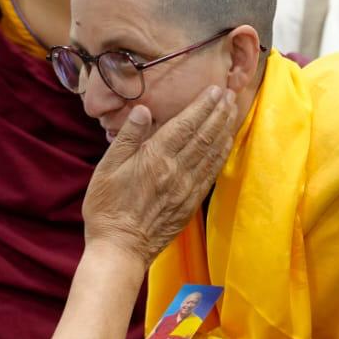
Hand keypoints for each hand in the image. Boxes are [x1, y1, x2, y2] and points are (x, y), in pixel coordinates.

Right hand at [82, 88, 237, 263]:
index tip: (214, 90)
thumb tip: (143, 110)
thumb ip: (127, 138)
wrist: (120, 249)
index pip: (185, 125)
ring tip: (232, 110)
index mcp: (154, 158)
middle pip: (204, 135)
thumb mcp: (106, 168)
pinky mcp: (190, 203)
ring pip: (212, 152)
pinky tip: (226, 143)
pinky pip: (211, 173)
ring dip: (224, 129)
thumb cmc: (106, 208)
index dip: (202, 105)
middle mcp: (176, 171)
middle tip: (229, 93)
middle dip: (218, 112)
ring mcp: (186, 188)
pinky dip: (221, 154)